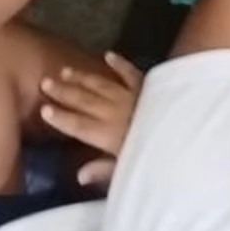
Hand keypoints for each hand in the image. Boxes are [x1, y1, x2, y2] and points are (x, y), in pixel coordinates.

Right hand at [39, 53, 143, 188]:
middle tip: (46, 82)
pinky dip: (119, 63)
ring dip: (82, 77)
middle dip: (64, 92)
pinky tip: (108, 55)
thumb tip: (80, 175)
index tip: (43, 109)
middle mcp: (116, 111)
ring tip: (65, 71)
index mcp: (108, 134)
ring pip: (101, 84)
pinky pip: (130, 73)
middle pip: (84, 100)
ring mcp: (131, 96)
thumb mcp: (128, 169)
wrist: (186, 136)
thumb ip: (104, 171)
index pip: (78, 125)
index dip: (60, 117)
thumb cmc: (156, 157)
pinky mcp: (148, 87)